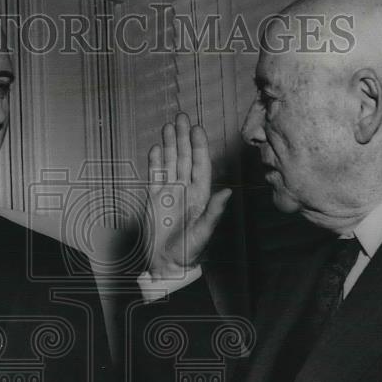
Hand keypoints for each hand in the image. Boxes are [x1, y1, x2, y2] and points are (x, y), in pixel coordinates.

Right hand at [144, 112, 230, 280]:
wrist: (166, 264)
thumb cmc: (188, 252)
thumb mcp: (203, 233)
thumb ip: (214, 212)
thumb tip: (227, 192)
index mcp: (200, 195)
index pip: (200, 165)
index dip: (198, 146)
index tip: (196, 129)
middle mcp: (185, 190)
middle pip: (184, 158)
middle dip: (183, 138)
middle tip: (181, 117)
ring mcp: (169, 193)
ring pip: (170, 163)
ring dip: (170, 144)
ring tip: (168, 126)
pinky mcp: (154, 199)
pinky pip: (155, 175)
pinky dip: (155, 162)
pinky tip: (156, 148)